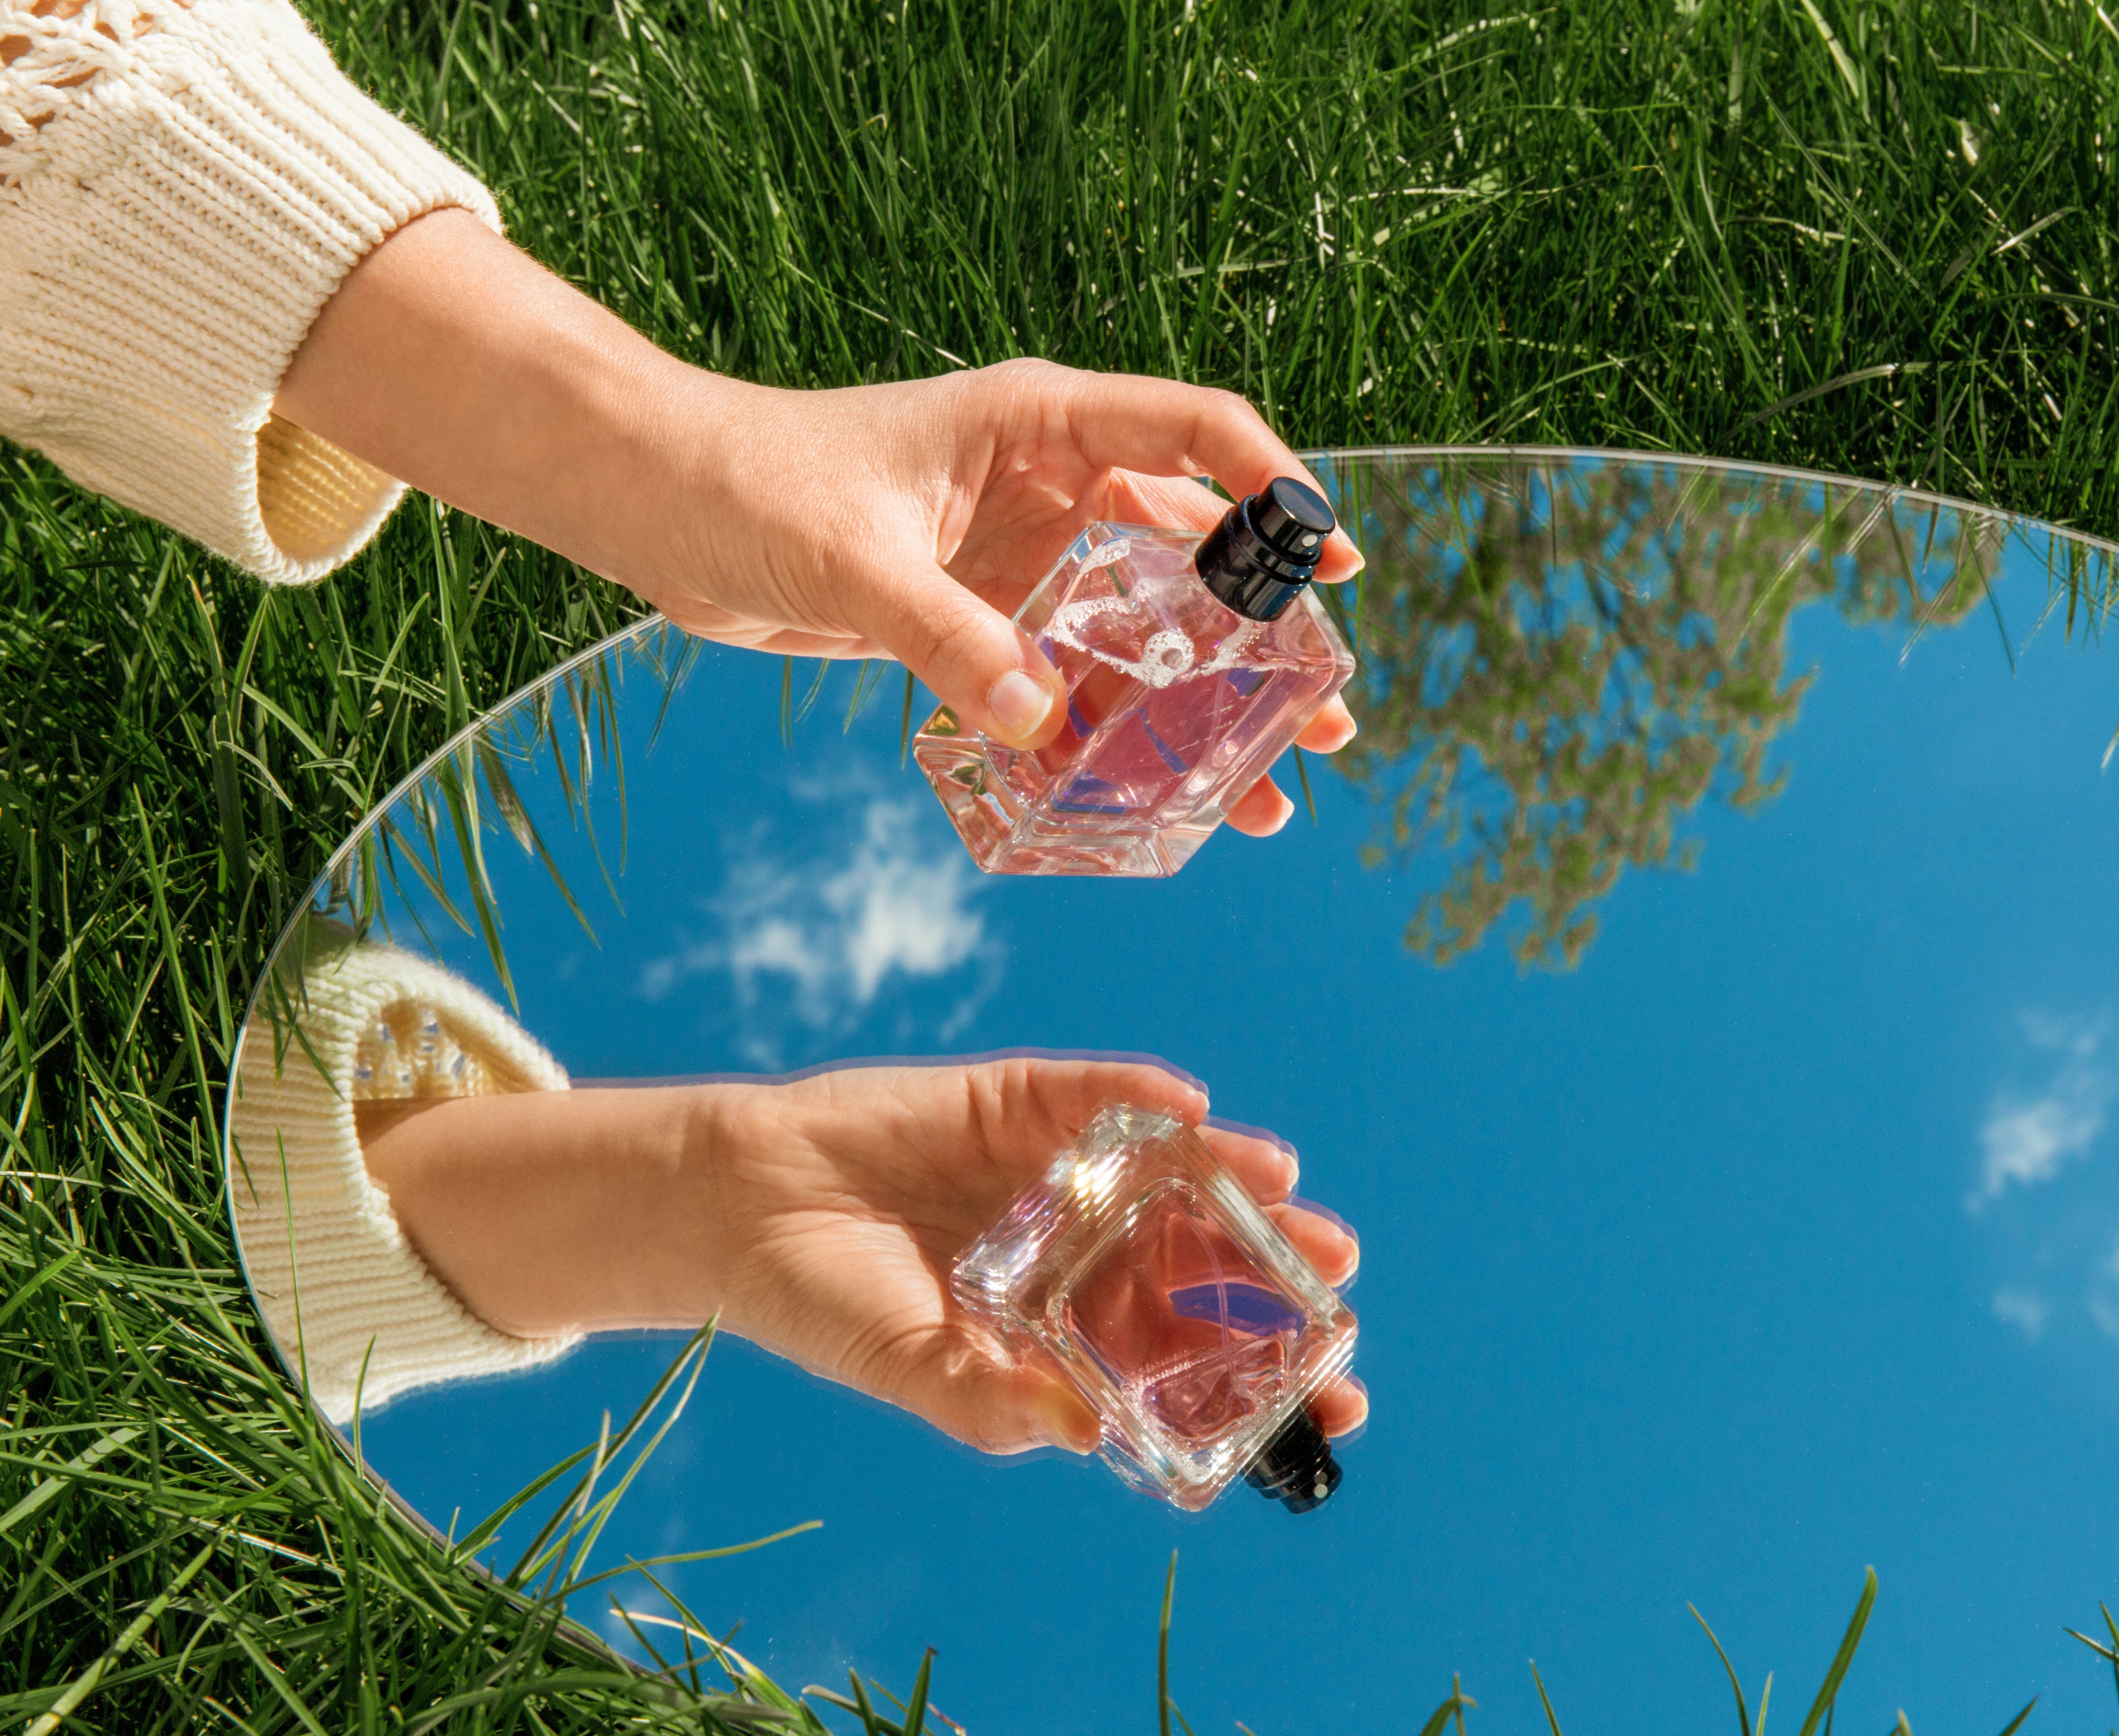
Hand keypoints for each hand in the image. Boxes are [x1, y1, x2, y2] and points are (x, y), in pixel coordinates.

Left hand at [276, 208, 1360, 837]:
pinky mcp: (983, 617)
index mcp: (1035, 425)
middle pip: (1193, 549)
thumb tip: (1043, 718)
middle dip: (1265, 634)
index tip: (1332, 558)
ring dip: (1204, 706)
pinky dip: (1112, 735)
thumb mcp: (852, 559)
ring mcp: (1021, 556)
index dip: (1274, 487)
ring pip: (1144, 630)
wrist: (659, 504)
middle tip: (1325, 710)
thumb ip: (949, 637)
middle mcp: (1046, 484)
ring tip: (1270, 786)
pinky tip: (1152, 800)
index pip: (1192, 430)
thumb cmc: (746, 487)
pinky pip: (1072, 680)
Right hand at [701, 1057, 1364, 1453]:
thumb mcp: (910, 1369)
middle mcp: (1080, 1249)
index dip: (1265, 1377)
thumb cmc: (826, 1302)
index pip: (1188, 1358)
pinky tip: (1194, 1111)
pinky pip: (1100, 1097)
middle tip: (1338, 1275)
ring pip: (1172, 1176)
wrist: (738, 1206)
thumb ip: (993, 1403)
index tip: (1341, 1400)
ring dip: (1233, 1181)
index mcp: (1067, 1328)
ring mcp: (1056, 1172)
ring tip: (1288, 1188)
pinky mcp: (1020, 1102)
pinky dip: (1146, 1099)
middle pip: (1202, 1260)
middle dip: (1274, 1271)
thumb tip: (1085, 1432)